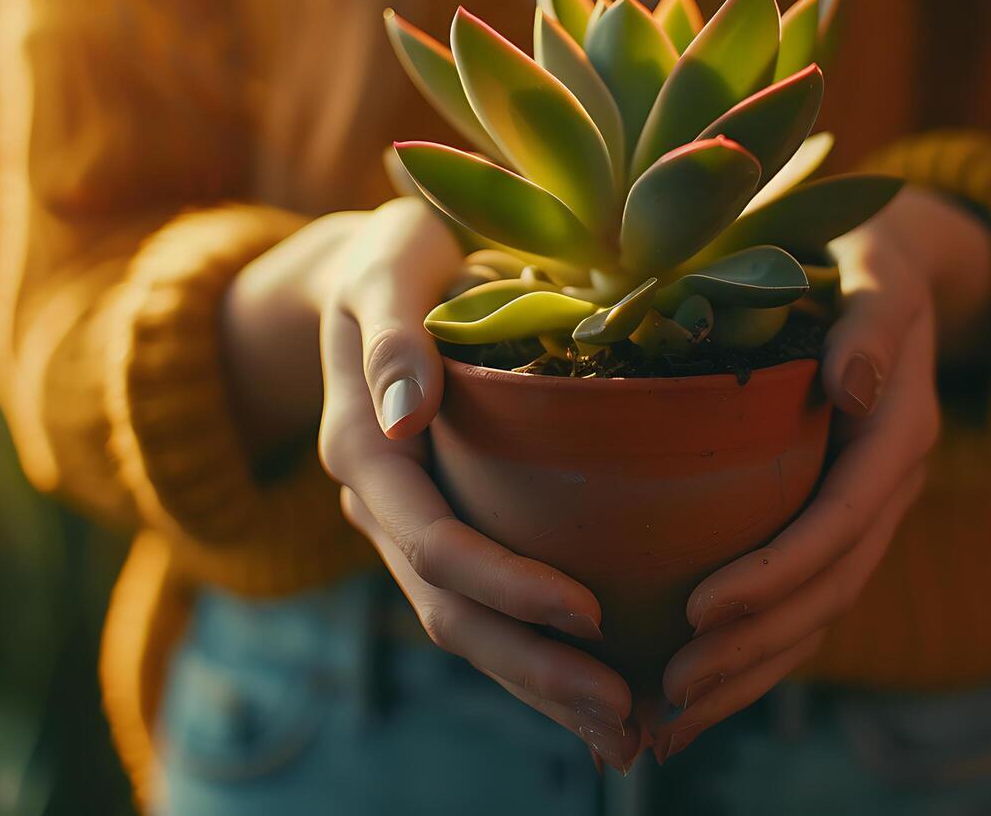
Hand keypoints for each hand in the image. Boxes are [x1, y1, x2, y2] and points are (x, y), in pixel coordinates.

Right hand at [240, 198, 643, 772]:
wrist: (366, 274)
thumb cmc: (394, 255)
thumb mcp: (385, 262)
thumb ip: (390, 331)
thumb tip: (404, 412)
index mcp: (364, 448)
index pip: (435, 542)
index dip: (509, 586)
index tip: (594, 616)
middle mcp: (377, 505)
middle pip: (452, 611)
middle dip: (536, 670)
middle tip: (627, 715)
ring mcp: (405, 527)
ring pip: (466, 629)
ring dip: (541, 688)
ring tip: (625, 735)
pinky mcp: (441, 532)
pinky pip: (482, 611)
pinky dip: (535, 658)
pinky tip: (597, 695)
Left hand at [651, 188, 990, 762]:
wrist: (900, 269)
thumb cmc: (867, 256)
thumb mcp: (880, 269)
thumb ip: (874, 323)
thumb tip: (854, 387)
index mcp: (900, 428)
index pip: (841, 519)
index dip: (778, 572)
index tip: (701, 610)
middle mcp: (891, 481)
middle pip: (832, 587)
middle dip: (756, 645)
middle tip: (672, 687)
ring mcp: (872, 508)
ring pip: (822, 611)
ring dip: (754, 670)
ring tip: (674, 715)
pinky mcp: (842, 522)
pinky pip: (809, 600)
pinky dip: (761, 652)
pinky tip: (702, 691)